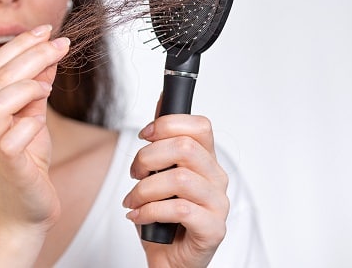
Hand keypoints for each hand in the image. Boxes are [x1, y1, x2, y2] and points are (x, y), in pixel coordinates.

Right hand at [0, 24, 69, 231]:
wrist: (22, 212)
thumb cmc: (26, 164)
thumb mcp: (34, 117)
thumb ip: (36, 87)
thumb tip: (50, 53)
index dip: (20, 43)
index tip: (47, 30)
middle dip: (32, 53)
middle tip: (61, 44)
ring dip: (27, 86)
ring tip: (48, 87)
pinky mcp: (4, 164)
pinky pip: (12, 135)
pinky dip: (31, 122)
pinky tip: (41, 121)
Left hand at [123, 100, 228, 267]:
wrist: (169, 259)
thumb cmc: (163, 217)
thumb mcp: (158, 173)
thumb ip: (162, 140)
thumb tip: (162, 100)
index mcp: (206, 161)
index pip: (200, 125)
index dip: (168, 124)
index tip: (145, 136)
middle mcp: (216, 179)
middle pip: (185, 147)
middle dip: (148, 157)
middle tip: (135, 173)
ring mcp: (218, 205)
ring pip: (179, 178)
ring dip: (144, 189)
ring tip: (133, 200)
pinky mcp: (213, 229)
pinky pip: (180, 209)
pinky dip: (151, 211)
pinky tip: (139, 216)